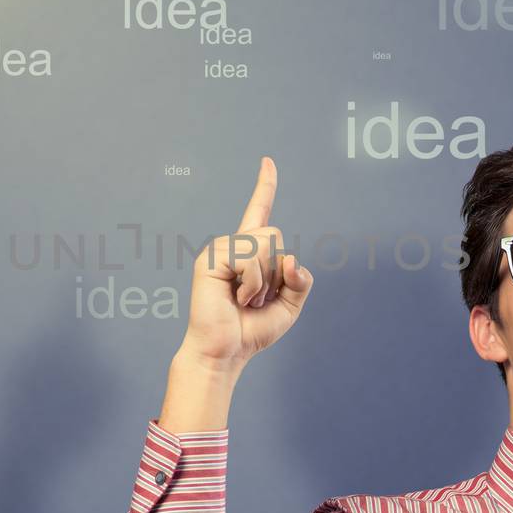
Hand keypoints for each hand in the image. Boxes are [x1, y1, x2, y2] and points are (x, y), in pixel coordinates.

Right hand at [179, 156, 312, 370]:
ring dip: (265, 281)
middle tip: (257, 297)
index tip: (267, 161)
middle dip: (277, 272)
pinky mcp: (211, 259)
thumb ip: (300, 281)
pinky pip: (250, 260)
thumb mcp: (290, 305)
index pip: (260, 211)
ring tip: (246, 299)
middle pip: (276, 235)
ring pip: (265, 245)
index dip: (265, 186)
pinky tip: (238, 299)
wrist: (226, 351)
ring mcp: (220, 249)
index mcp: (250, 252)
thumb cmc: (252, 330)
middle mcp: (234, 244)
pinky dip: (253, 285)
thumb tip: (292, 260)